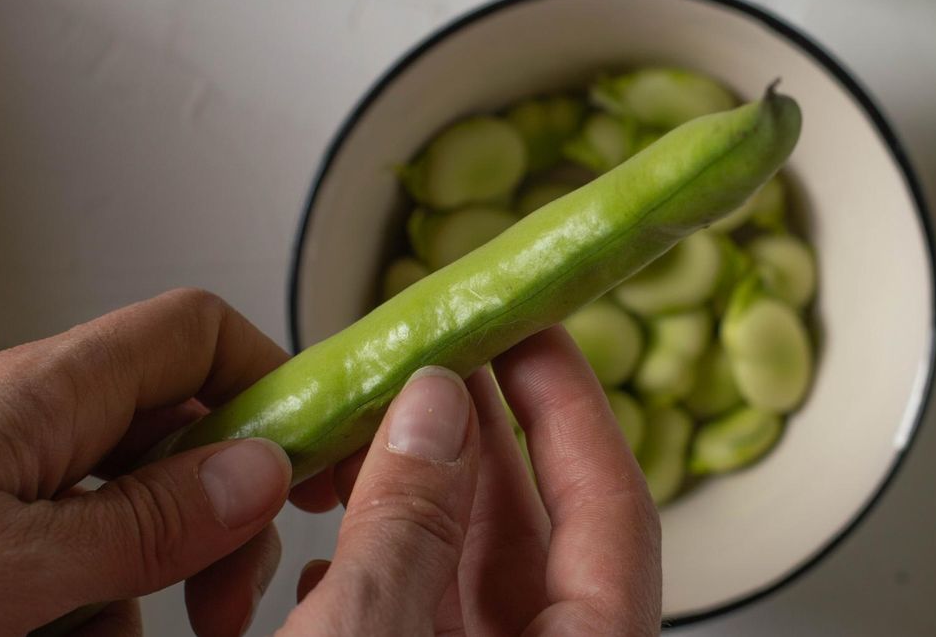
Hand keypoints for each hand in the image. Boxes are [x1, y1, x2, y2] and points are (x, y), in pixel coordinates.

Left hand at [0, 289, 293, 635]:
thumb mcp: (7, 562)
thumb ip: (143, 521)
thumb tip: (263, 475)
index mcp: (43, 395)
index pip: (197, 335)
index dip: (271, 383)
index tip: (314, 466)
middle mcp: (36, 426)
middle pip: (183, 438)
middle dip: (224, 519)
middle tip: (229, 599)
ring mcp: (12, 485)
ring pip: (138, 511)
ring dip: (161, 579)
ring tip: (132, 631)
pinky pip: (79, 558)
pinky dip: (96, 608)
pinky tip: (72, 636)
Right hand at [282, 327, 661, 635]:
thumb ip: (407, 525)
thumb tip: (430, 407)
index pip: (612, 503)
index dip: (571, 402)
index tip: (530, 327)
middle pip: (532, 526)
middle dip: (476, 433)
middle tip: (441, 351)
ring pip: (462, 567)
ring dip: (410, 495)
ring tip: (365, 426)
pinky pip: (414, 616)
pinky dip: (374, 571)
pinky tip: (323, 551)